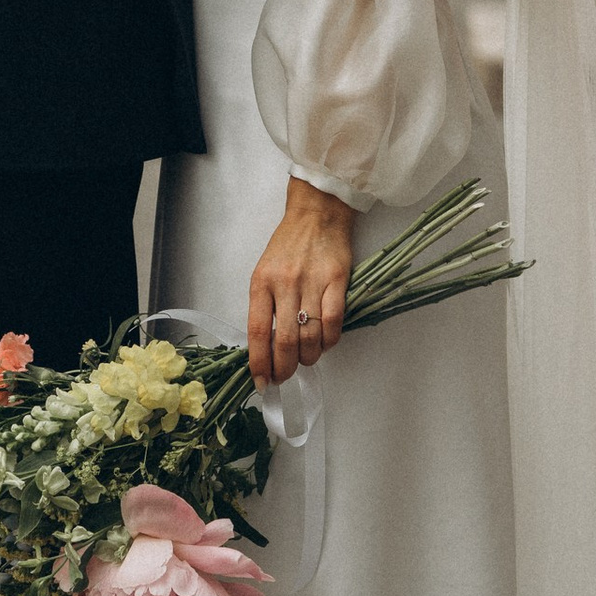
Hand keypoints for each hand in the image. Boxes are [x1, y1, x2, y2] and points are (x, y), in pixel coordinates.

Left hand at [247, 179, 354, 386]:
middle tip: (284, 377)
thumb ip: (265, 305)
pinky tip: (325, 343)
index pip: (258, 331)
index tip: (261, 381)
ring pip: (310, 336)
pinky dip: (329, 341)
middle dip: (284, 368)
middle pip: (285, 340)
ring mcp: (312, 282)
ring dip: (308, 357)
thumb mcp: (264, 272)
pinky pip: (334, 322)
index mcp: (261, 282)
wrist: (316, 213)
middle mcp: (285, 284)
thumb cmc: (288, 245)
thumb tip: (267, 347)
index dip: (259, 362)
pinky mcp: (337, 280)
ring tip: (306, 358)